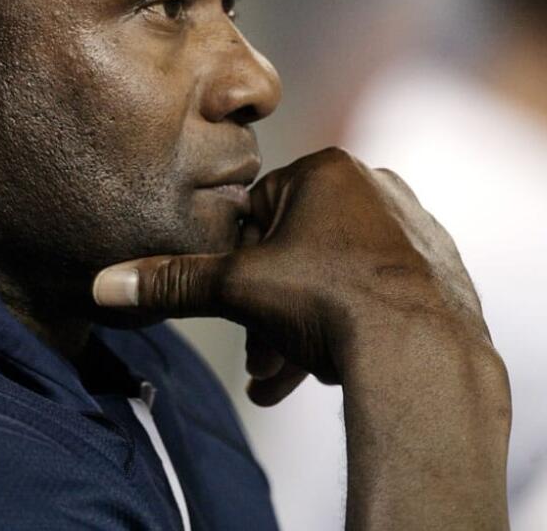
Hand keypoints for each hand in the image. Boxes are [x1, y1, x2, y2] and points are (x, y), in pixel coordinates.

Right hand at [93, 147, 509, 529]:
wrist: (423, 356)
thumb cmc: (330, 304)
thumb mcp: (238, 289)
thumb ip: (174, 280)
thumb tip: (105, 284)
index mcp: (327, 170)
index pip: (257, 214)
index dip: (239, 268)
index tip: (240, 312)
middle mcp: (376, 186)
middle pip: (298, 252)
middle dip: (271, 312)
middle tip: (262, 360)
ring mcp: (415, 227)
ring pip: (337, 277)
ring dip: (306, 328)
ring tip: (292, 377)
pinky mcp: (441, 269)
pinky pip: (379, 293)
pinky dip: (354, 324)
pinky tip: (341, 364)